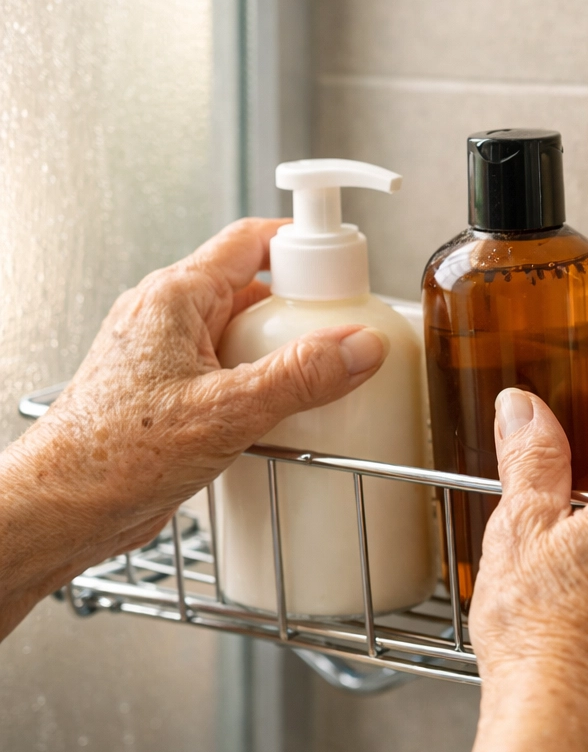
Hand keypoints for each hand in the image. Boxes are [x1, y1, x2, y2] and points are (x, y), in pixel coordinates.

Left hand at [0, 218, 386, 636]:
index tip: (347, 268)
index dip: (305, 246)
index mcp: (175, 297)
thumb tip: (359, 346)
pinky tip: (282, 417)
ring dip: (283, 355)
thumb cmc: (113, 454)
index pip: (252, 242)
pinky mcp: (172, 394)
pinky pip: (229, 372)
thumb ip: (300, 376)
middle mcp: (168, 318)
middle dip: (302, 313)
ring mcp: (169, 356)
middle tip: (344, 337)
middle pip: (254, 291)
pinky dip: (262, 387)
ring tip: (321, 381)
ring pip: (243, 336)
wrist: (64, 509)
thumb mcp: (226, 411)